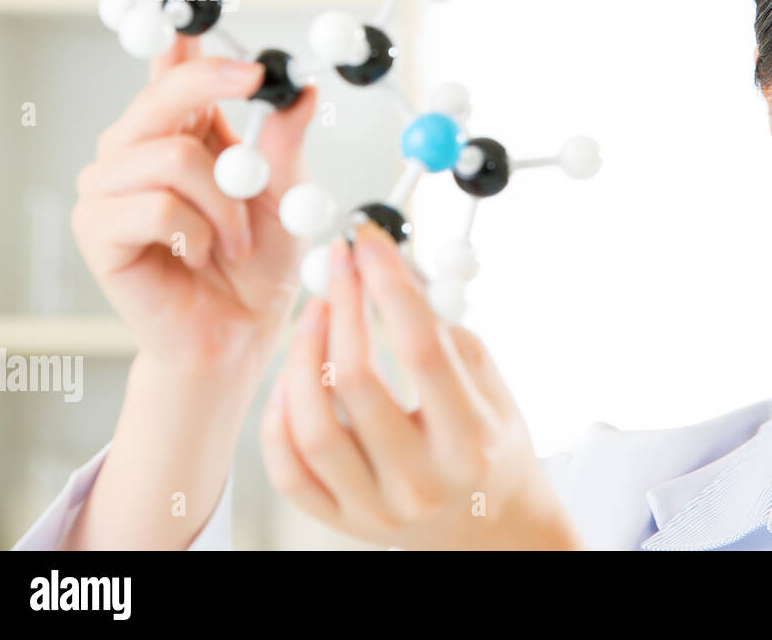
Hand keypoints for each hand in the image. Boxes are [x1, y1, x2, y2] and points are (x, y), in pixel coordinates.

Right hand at [71, 33, 317, 376]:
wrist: (239, 332)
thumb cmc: (259, 265)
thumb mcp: (288, 195)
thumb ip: (284, 143)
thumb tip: (304, 88)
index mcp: (181, 131)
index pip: (170, 63)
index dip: (173, 17)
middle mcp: (135, 149)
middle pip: (163, 94)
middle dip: (212, 82)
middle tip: (255, 81)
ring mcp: (108, 187)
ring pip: (168, 155)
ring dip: (222, 201)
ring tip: (236, 237)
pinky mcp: (97, 229)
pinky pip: (154, 205)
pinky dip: (196, 230)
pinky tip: (199, 254)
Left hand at [260, 222, 582, 549]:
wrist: (488, 528)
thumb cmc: (491, 446)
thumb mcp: (489, 384)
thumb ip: (445, 328)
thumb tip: (395, 264)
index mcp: (469, 442)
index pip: (422, 349)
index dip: (391, 285)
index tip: (372, 242)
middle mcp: (421, 482)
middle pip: (358, 381)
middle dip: (343, 305)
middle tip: (338, 265)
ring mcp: (375, 508)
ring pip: (311, 424)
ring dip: (303, 353)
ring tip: (316, 312)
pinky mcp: (341, 521)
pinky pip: (288, 466)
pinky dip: (280, 413)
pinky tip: (294, 375)